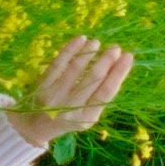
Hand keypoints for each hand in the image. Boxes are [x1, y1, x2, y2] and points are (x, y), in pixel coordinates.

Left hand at [9, 36, 132, 151]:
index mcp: (87, 118)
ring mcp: (54, 96)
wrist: (36, 125)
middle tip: (116, 48)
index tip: (128, 57)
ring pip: (75, 69)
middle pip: (93, 79)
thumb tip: (117, 66)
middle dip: (106, 60)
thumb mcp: (87, 114)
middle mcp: (70, 108)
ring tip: (97, 43)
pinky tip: (81, 40)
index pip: (106, 92)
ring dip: (89, 53)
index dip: (118, 73)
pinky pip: (58, 63)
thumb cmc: (69, 116)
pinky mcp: (42, 85)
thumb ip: (99, 95)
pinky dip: (70, 50)